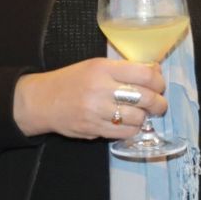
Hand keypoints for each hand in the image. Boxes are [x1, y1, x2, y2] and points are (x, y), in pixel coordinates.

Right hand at [12, 58, 168, 138]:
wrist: (41, 101)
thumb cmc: (72, 80)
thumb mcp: (96, 66)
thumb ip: (125, 69)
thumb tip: (156, 72)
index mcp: (103, 69)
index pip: (145, 74)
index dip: (159, 81)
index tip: (159, 85)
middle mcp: (100, 89)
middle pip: (146, 98)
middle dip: (158, 103)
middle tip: (158, 104)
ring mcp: (96, 111)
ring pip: (138, 118)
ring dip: (144, 117)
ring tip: (140, 114)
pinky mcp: (93, 129)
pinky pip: (125, 133)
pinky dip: (132, 129)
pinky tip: (128, 123)